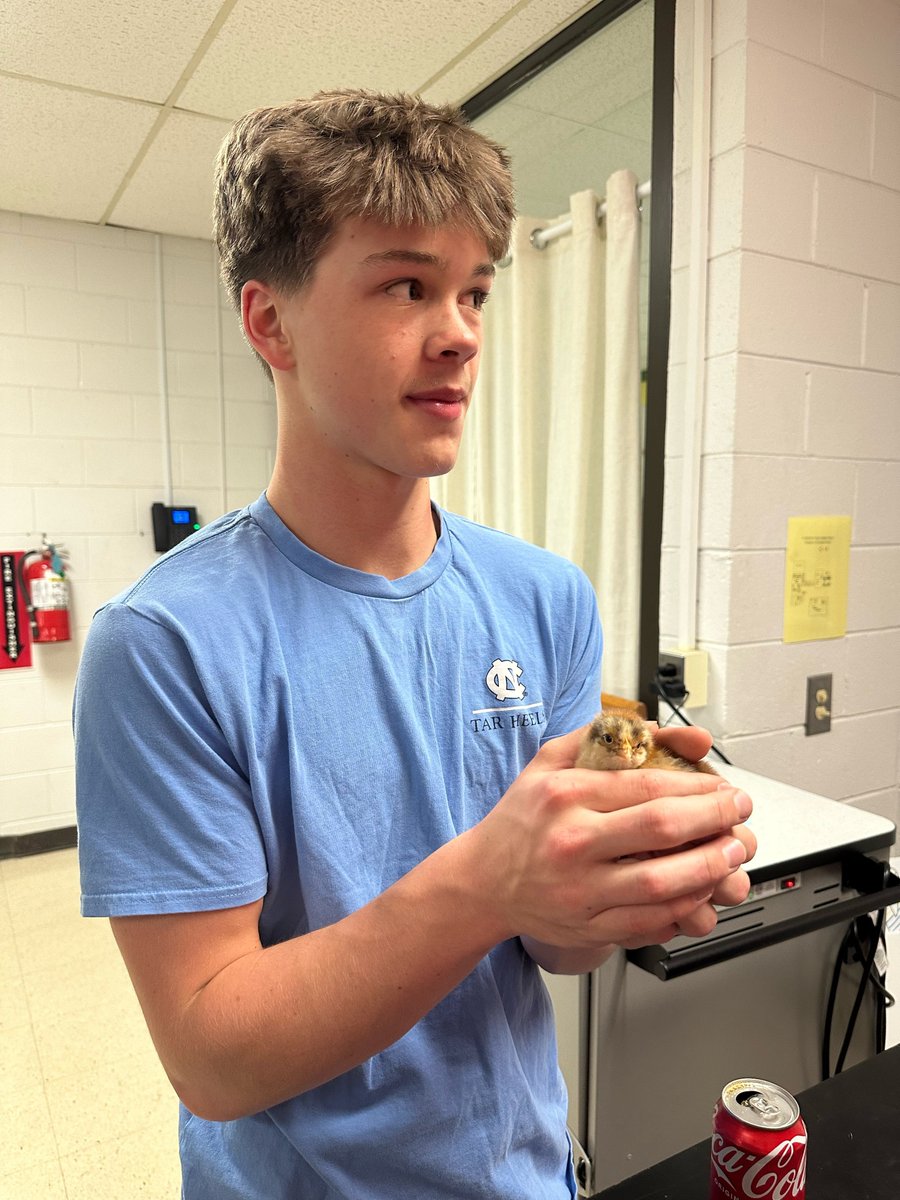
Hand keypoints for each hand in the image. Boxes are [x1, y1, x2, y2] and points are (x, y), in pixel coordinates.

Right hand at [471, 725, 754, 954]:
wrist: (481, 882)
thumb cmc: (521, 819)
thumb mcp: (548, 762)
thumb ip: (602, 736)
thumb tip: (663, 729)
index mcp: (565, 795)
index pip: (647, 786)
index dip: (698, 787)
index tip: (723, 786)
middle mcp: (572, 842)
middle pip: (661, 830)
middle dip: (714, 820)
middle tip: (739, 812)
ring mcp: (580, 890)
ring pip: (662, 884)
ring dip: (709, 867)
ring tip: (731, 852)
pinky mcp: (587, 926)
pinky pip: (649, 921)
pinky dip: (685, 907)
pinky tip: (702, 890)